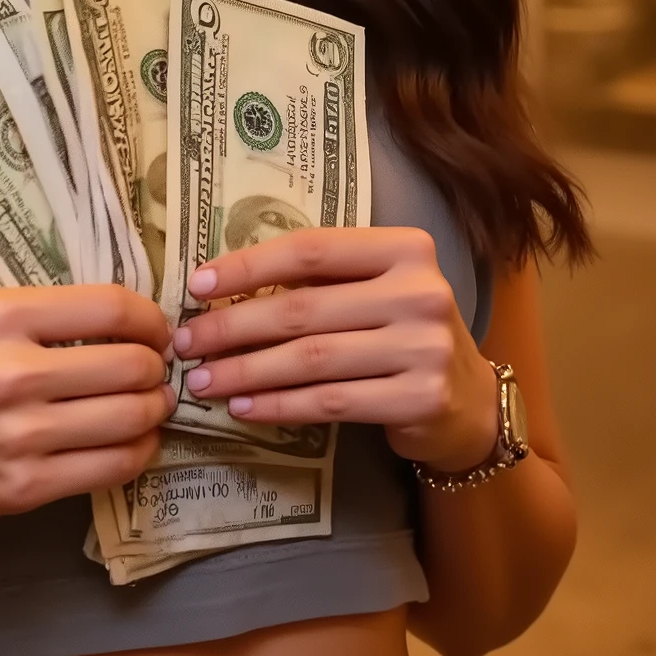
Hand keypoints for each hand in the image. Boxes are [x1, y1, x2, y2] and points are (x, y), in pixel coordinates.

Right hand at [0, 285, 174, 545]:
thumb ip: (37, 317)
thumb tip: (122, 321)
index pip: (110, 308)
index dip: (150, 319)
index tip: (156, 330)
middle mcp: (11, 372)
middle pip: (130, 365)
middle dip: (156, 368)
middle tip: (156, 371)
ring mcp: (18, 435)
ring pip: (130, 418)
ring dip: (153, 411)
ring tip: (149, 406)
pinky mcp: (22, 487)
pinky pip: (111, 467)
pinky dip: (137, 452)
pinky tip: (132, 442)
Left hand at [172, 228, 498, 472]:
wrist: (468, 401)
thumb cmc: (400, 333)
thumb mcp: (374, 290)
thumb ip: (320, 281)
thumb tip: (220, 287)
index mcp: (405, 248)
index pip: (312, 250)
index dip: (249, 266)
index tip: (197, 285)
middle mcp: (421, 292)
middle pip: (304, 308)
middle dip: (233, 327)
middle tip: (186, 343)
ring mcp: (425, 347)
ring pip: (311, 359)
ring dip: (246, 371)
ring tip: (203, 381)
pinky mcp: (421, 399)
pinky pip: (331, 402)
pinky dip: (280, 405)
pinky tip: (244, 407)